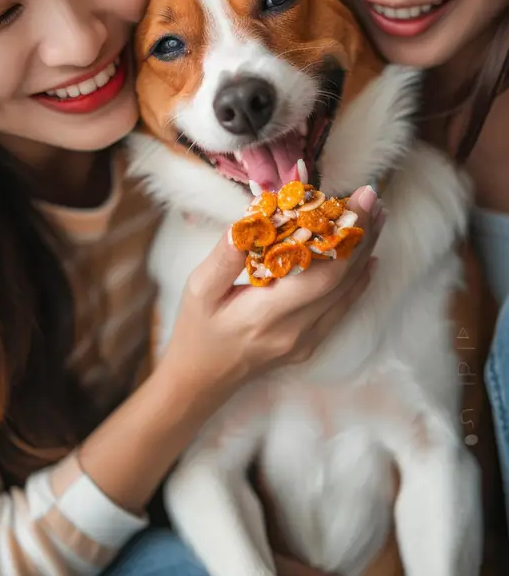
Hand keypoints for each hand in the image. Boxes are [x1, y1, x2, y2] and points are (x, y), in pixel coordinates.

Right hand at [163, 184, 384, 396]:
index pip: (322, 271)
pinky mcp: (311, 343)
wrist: (202, 379)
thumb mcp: (199, 288)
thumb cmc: (198, 328)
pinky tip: (368, 258)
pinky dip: (358, 279)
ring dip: (365, 251)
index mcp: (267, 313)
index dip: (345, 234)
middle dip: (362, 234)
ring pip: (347, 291)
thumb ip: (225, 256)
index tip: (359, 198)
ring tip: (376, 216)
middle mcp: (295, 329)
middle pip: (343, 278)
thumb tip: (252, 219)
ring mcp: (307, 340)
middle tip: (373, 196)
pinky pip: (342, 307)